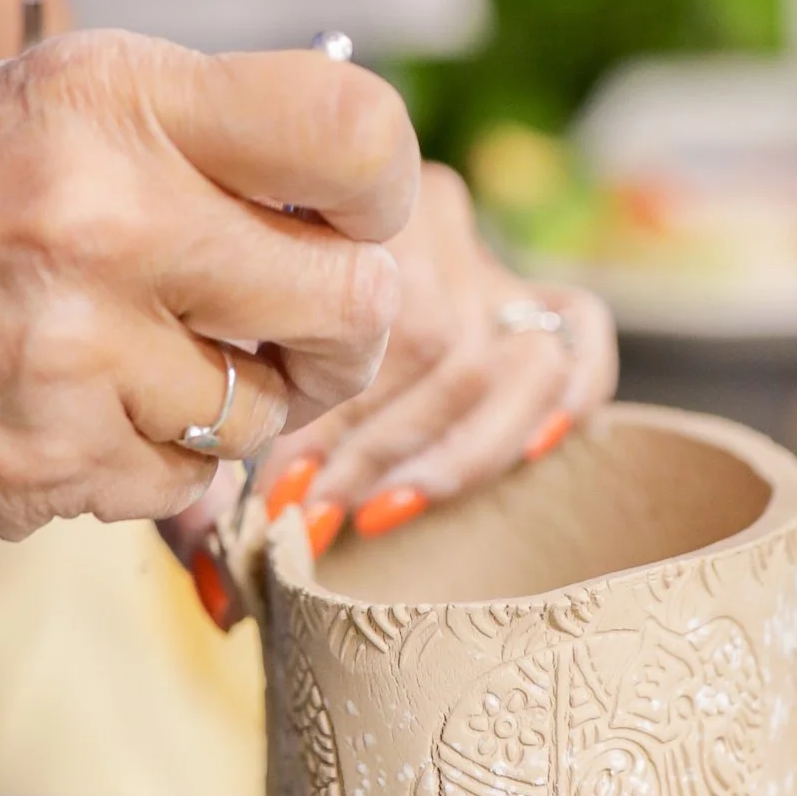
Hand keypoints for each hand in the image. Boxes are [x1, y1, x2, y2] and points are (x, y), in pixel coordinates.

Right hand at [0, 31, 416, 533]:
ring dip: (236, 402)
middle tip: (291, 325)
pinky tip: (74, 412)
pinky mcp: (55, 461)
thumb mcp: (45, 105)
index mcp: (116, 96)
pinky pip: (186, 480)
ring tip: (150, 365)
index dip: (378, 193)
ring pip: (271, 407)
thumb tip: (356, 199)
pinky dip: (152, 461)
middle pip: (352, 298)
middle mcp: (110, 212)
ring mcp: (83, 348)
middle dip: (342, 326)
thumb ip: (197, 134)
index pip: (353, 136)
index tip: (347, 218)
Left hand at [169, 160, 614, 562]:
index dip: (335, 418)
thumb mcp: (216, 382)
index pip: (367, 314)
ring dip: (456, 450)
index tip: (287, 493)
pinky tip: (531, 454)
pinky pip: (583, 333)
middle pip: (440, 339)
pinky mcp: (535, 288)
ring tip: (388, 507)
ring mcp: (484, 250)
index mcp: (336, 200)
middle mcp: (422, 208)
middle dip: (383, 446)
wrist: (312, 287)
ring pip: (515, 353)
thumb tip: (213, 595)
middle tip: (331, 515)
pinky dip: (566, 399)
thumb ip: (216, 465)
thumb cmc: (238, 348)